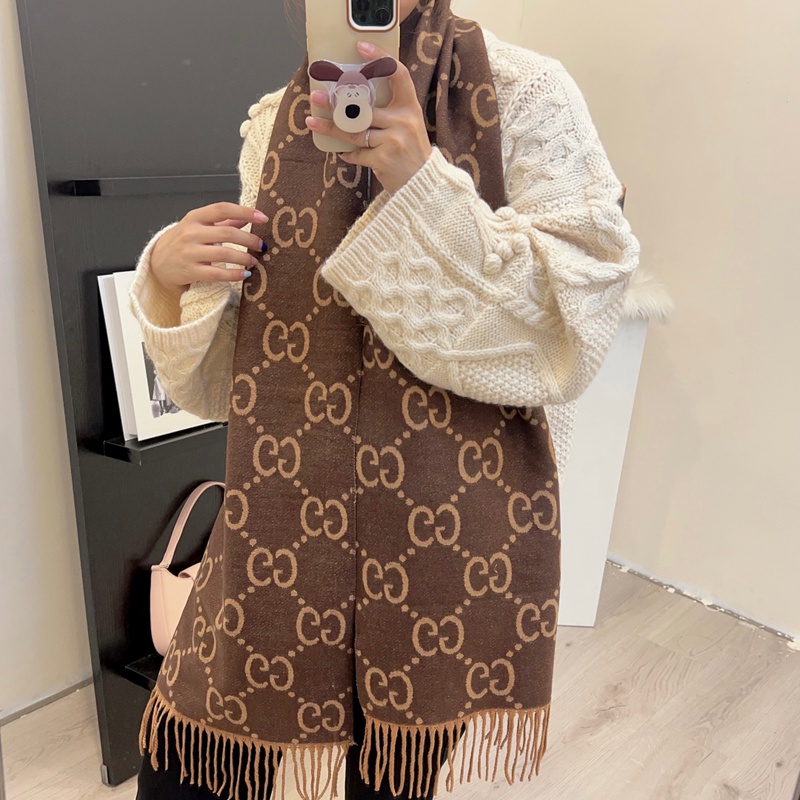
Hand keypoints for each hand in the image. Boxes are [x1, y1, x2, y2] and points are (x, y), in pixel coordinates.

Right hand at [150, 202, 268, 293]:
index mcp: (195, 217)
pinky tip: (244, 274)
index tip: (263, 217)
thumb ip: (224, 221)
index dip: (245, 211)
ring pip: (223, 254)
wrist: (158, 263)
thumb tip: (249, 215)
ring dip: (244, 258)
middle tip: (261, 246)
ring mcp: (189, 252)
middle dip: (249, 240)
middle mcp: (191, 233)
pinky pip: (216, 274)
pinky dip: (234, 274)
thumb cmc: (184, 242)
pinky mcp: (189, 271)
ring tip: (254, 261)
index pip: (222, 209)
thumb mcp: (200, 226)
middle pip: (227, 233)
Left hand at [305, 41, 432, 195]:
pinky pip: (357, 153)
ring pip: (354, 131)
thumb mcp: (408, 125)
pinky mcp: (383, 159)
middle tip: (316, 95)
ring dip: (330, 127)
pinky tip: (343, 153)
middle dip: (336, 102)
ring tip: (312, 121)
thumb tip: (355, 99)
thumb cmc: (411, 151)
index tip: (361, 48)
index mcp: (410, 107)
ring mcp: (393, 140)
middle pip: (363, 107)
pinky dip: (348, 154)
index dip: (379, 58)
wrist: (423, 183)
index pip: (397, 73)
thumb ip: (389, 111)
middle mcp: (402, 120)